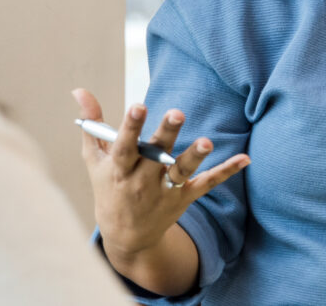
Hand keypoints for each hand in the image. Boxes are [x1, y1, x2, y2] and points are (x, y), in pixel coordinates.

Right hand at [74, 88, 249, 262]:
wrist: (125, 236)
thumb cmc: (109, 188)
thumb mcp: (94, 159)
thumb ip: (92, 123)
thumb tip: (80, 90)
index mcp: (120, 169)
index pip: (124, 147)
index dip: (130, 127)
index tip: (138, 106)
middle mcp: (143, 181)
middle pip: (156, 155)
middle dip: (166, 134)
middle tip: (177, 113)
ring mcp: (165, 190)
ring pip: (181, 172)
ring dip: (195, 157)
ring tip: (206, 142)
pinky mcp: (185, 197)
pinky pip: (207, 184)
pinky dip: (226, 172)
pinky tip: (245, 159)